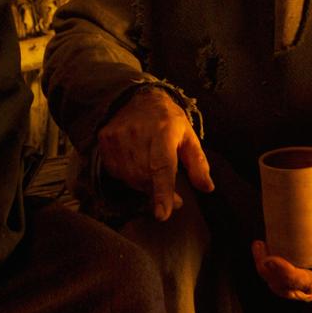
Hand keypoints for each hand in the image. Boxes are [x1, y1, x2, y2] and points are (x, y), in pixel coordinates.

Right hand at [97, 87, 213, 219]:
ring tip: (151, 170)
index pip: (162, 167)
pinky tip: (136, 163)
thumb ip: (198, 164)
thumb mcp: (188, 137)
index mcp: (163, 132)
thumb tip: (207, 188)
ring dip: (143, 184)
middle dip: (158, 191)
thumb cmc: (168, 121)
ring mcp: (117, 137)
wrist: (137, 97)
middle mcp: (137, 134)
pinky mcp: (104, 140)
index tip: (162, 215)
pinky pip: (116, 172)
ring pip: (130, 178)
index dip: (162, 192)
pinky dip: (128, 175)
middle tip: (172, 196)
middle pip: (145, 178)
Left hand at [250, 205, 311, 300]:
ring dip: (265, 272)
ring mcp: (309, 288)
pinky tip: (262, 252)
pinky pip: (279, 284)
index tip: (270, 259)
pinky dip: (267, 272)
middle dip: (270, 273)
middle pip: (292, 290)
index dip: (289, 275)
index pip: (311, 284)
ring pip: (282, 289)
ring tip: (259, 246)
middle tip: (259, 248)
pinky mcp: (298, 284)